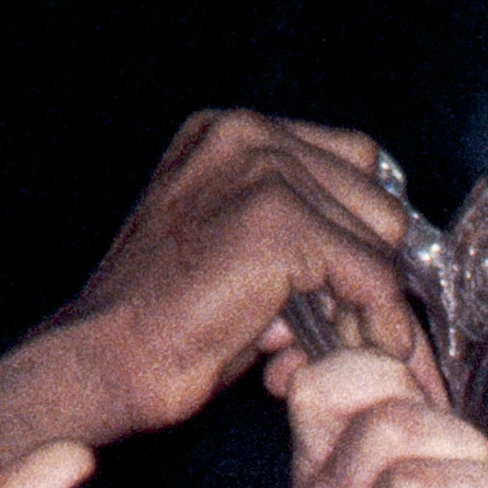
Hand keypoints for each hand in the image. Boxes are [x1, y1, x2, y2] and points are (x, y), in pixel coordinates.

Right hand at [31, 108, 423, 443]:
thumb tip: (373, 253)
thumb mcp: (229, 242)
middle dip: (371, 263)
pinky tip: (370, 349)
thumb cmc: (162, 319)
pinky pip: (372, 276)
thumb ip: (293, 224)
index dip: (362, 226)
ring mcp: (264, 172)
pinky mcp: (281, 223)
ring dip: (373, 296)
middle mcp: (246, 133)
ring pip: (379, 235)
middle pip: (373, 193)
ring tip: (342, 341)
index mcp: (228, 130)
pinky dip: (380, 320)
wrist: (106, 357)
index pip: (350, 160)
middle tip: (348, 323)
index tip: (358, 282)